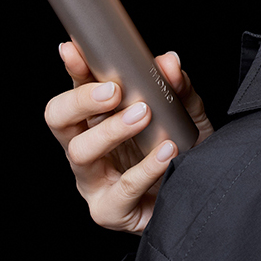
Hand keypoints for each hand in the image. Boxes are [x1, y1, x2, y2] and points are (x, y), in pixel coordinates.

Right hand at [45, 42, 213, 233]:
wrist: (202, 198)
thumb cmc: (184, 153)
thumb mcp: (186, 113)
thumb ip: (177, 87)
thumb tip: (169, 62)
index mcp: (98, 119)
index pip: (76, 88)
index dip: (73, 68)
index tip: (74, 50)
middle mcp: (88, 148)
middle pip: (58, 119)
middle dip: (81, 100)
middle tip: (114, 91)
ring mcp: (93, 181)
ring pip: (81, 152)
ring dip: (111, 130)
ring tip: (143, 115)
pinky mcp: (109, 210)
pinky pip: (122, 189)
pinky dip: (145, 167)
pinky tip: (166, 151)